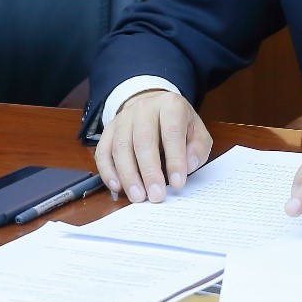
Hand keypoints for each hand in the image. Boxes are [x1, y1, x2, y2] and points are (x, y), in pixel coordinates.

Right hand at [94, 90, 211, 202]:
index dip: (175, 159)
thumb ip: (198, 148)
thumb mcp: (197, 132)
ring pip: (120, 147)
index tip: (177, 183)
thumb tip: (189, 165)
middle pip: (143, 140)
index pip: (172, 132)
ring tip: (138, 196)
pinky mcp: (108, 129)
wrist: (153, 107)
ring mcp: (123, 118)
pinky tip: (118, 187)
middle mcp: (144, 108)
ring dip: (128, 176)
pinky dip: (108, 172)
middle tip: (156, 195)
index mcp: (170, 105)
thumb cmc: (178, 125)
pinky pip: (103, 152)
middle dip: (149, 172)